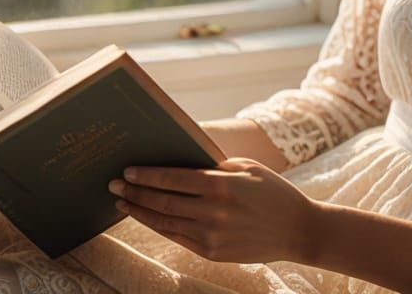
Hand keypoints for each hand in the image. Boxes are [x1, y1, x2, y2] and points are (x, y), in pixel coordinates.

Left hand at [106, 157, 318, 263]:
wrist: (298, 231)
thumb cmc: (272, 192)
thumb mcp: (247, 168)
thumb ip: (214, 165)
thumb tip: (180, 159)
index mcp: (221, 185)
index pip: (173, 178)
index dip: (146, 175)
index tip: (127, 171)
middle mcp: (213, 212)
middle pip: (163, 201)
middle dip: (135, 192)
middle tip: (113, 185)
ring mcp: (212, 235)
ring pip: (165, 222)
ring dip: (140, 212)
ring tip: (123, 203)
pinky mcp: (213, 253)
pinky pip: (177, 238)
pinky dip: (159, 227)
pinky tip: (146, 218)